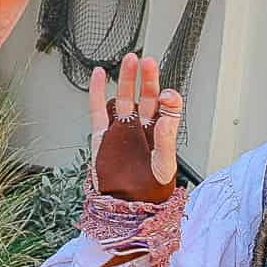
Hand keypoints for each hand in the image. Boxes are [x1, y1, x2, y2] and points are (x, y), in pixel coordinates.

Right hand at [89, 53, 183, 201]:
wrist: (124, 207)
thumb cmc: (149, 191)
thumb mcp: (163, 166)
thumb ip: (166, 140)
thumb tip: (167, 114)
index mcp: (161, 134)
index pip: (166, 109)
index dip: (167, 99)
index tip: (166, 95)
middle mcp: (142, 129)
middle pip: (146, 97)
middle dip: (147, 79)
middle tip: (148, 62)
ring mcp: (122, 130)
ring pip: (125, 98)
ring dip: (127, 79)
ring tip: (130, 59)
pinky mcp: (103, 136)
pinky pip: (99, 109)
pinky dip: (98, 91)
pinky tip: (101, 73)